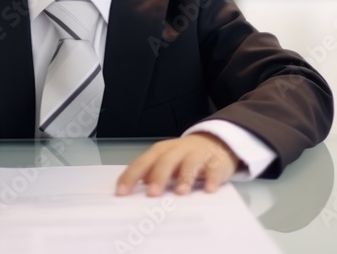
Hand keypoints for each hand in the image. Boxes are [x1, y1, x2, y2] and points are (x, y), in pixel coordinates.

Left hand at [115, 133, 238, 196]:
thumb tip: (131, 189)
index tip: (121, 192)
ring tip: (181, 192)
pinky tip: (209, 189)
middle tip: (152, 194)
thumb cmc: (183, 157)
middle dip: (158, 177)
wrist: (214, 142)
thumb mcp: (165, 162)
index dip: (131, 176)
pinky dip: (212, 178)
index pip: (142, 163)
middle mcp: (177, 151)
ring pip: (190, 164)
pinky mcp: (215, 161)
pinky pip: (214, 169)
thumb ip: (149, 173)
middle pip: (165, 161)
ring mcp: (197, 155)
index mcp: (160, 152)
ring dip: (185, 177)